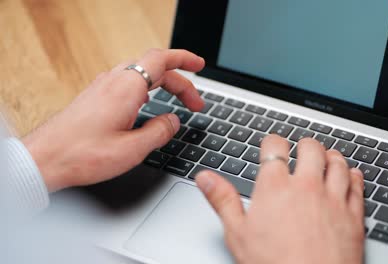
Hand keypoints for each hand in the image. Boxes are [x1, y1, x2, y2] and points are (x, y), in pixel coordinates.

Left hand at [22, 49, 204, 191]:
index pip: (161, 60)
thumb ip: (159, 132)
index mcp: (126, 88)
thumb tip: (173, 121)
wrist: (44, 160)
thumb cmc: (83, 155)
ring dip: (162, 84)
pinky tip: (146, 103)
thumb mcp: (132, 149)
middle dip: (179, 82)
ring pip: (140, 74)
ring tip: (176, 100)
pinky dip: (146, 88)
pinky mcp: (95, 96)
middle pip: (154, 68)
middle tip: (195, 103)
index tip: (199, 65)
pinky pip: (127, 82)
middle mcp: (113, 81)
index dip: (184, 59)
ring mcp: (102, 87)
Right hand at [196, 135, 364, 263]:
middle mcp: (306, 186)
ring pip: (337, 162)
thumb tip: (205, 178)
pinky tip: (351, 175)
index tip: (272, 145)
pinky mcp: (353, 215)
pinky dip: (355, 175)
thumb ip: (222, 199)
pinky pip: (358, 185)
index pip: (275, 146)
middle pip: (310, 148)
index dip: (272, 142)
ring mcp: (333, 198)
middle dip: (304, 145)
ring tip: (326, 158)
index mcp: (275, 187)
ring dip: (331, 156)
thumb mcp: (237, 234)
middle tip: (301, 150)